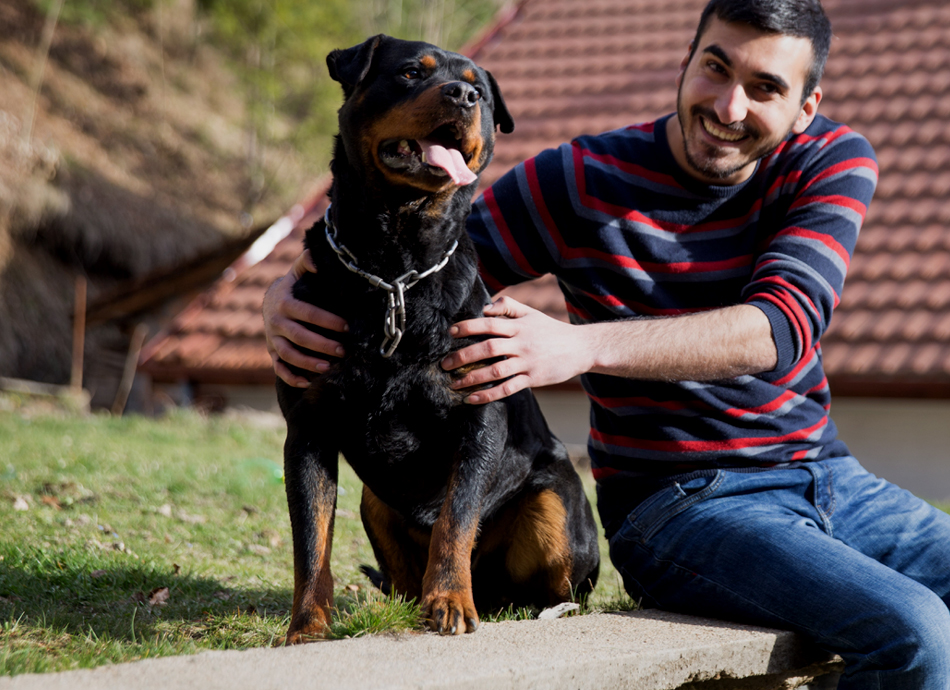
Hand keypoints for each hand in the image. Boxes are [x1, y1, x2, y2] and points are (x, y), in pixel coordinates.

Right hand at [263, 250, 348, 386]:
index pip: (307, 313)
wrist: (269, 301)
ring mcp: (273, 339)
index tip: (347, 327)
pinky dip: (291, 377)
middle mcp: (276, 322)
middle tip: (344, 351)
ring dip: (307, 363)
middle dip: (322, 345)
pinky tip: (308, 383)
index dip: (327, 320)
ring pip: (288, 355)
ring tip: (328, 368)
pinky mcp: (272, 352)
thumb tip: (318, 259)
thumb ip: (306, 262)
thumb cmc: (293, 286)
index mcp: (284, 303)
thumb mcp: (297, 272)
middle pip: (298, 336)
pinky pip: (279, 368)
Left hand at [440, 296, 593, 403]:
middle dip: (463, 356)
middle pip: (487, 348)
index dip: (468, 327)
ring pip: (495, 370)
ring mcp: (527, 362)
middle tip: (444, 364)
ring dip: (471, 378)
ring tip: (454, 384)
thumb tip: (484, 307)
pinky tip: (472, 398)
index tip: (451, 332)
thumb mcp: (531, 313)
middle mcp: (521, 343)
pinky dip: (488, 394)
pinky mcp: (533, 379)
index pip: (489, 324)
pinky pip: (507, 388)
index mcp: (519, 326)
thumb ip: (508, 305)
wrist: (581, 348)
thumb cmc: (551, 330)